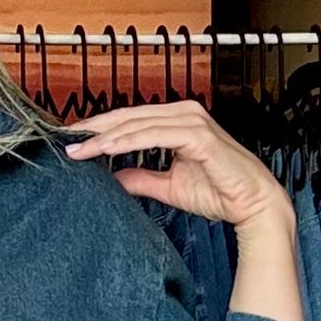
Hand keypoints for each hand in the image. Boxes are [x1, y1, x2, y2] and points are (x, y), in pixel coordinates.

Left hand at [64, 101, 293, 238]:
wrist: (252, 205)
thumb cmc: (220, 192)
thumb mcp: (168, 186)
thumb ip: (141, 178)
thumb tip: (112, 178)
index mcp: (177, 121)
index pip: (130, 120)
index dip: (100, 129)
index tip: (73, 141)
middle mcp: (184, 115)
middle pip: (128, 116)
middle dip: (94, 129)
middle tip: (67, 140)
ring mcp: (192, 122)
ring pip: (138, 123)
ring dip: (107, 136)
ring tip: (81, 149)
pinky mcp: (199, 136)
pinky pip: (156, 135)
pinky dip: (129, 141)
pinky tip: (107, 150)